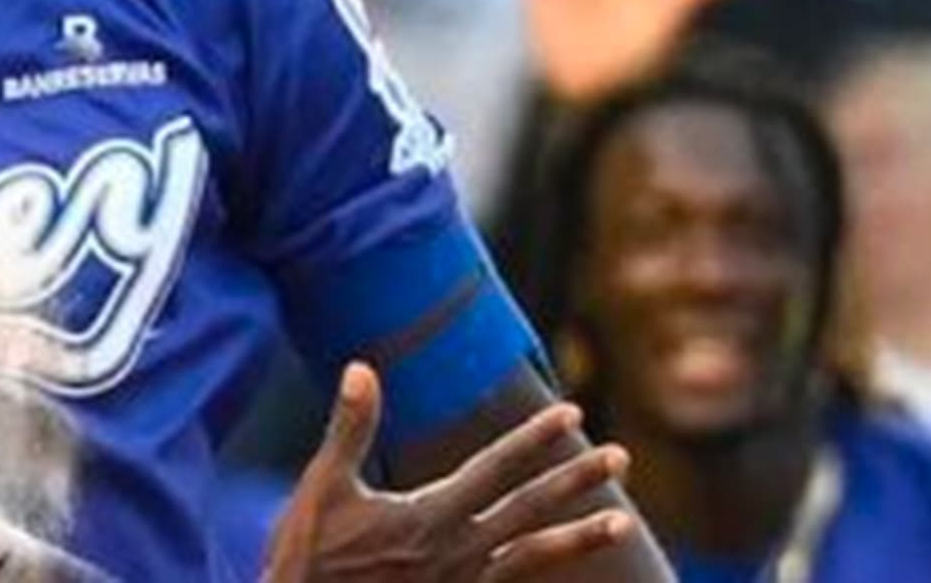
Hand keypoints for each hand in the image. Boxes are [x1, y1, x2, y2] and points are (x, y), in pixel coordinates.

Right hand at [263, 365, 634, 581]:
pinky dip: (542, 575)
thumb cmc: (307, 560)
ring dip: (580, 537)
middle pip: (530, 509)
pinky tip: (565, 565)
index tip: (571, 414)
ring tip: (623, 524)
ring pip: (533, 557)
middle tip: (620, 455)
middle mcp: (457, 553)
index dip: (535, 439)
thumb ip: (350, 428)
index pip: (496, 468)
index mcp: (429, 517)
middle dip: (576, 480)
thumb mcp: (322, 488)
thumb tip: (361, 367)